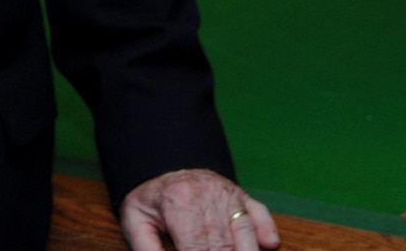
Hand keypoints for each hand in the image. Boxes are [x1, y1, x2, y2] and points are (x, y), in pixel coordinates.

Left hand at [119, 167, 280, 250]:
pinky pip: (259, 213)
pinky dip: (266, 231)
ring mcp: (227, 194)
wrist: (164, 163)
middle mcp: (207, 196)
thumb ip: (147, 248)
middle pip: (223, 245)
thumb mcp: (136, 221)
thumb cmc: (150, 198)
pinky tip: (269, 246)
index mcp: (179, 203)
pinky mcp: (240, 194)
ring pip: (245, 231)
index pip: (195, 248)